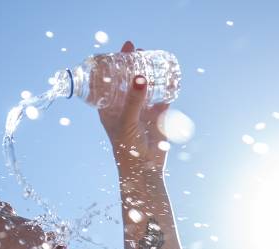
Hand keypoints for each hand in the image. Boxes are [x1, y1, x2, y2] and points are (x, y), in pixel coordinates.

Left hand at [97, 40, 169, 175]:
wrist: (145, 169)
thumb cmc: (127, 148)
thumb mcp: (127, 122)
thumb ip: (133, 100)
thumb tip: (140, 77)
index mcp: (110, 108)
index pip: (109, 81)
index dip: (113, 64)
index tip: (120, 49)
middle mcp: (125, 106)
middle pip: (128, 79)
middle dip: (133, 63)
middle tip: (138, 49)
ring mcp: (142, 109)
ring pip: (145, 85)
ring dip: (149, 72)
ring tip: (152, 57)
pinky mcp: (157, 115)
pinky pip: (162, 96)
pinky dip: (166, 86)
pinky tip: (170, 75)